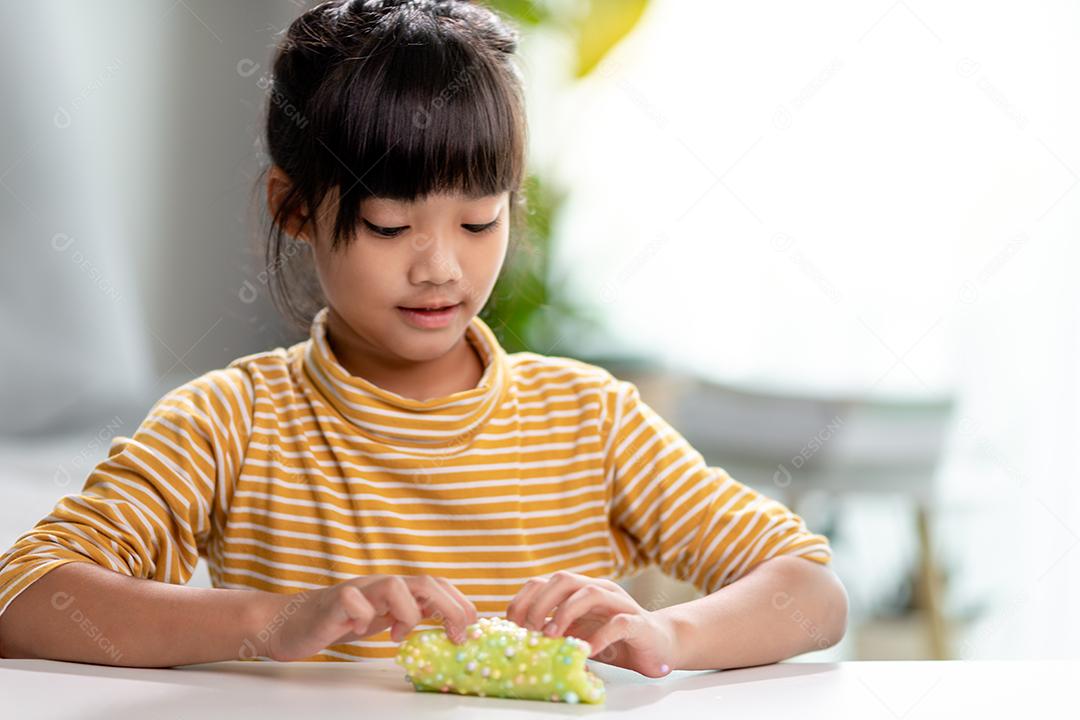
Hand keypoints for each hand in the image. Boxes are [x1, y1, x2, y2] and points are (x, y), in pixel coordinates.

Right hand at [262, 574, 477, 661]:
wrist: (291, 622)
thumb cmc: (340, 621)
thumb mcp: (384, 617)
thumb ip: (413, 614)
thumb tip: (451, 625)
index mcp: (396, 590)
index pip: (437, 585)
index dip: (459, 603)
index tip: (469, 628)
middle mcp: (380, 585)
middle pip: (425, 582)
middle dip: (449, 607)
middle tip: (456, 635)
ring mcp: (357, 591)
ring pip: (394, 585)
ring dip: (407, 613)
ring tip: (399, 634)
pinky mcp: (333, 603)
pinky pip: (353, 600)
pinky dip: (363, 616)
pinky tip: (362, 630)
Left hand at [504, 571, 676, 677]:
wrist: (659, 646)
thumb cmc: (614, 640)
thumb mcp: (579, 633)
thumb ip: (556, 630)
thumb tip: (519, 639)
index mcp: (580, 589)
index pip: (544, 581)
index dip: (525, 600)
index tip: (512, 625)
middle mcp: (599, 589)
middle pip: (564, 579)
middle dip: (541, 603)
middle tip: (531, 630)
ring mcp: (619, 603)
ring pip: (589, 593)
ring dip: (565, 613)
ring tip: (552, 637)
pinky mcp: (638, 622)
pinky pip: (618, 623)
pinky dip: (600, 636)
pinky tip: (587, 650)